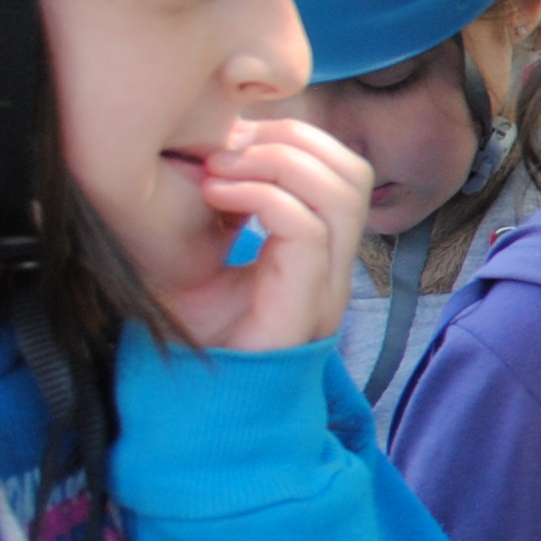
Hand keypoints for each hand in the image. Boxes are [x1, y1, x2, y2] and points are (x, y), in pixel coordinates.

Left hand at [172, 116, 366, 352]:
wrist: (189, 403)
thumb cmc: (190, 330)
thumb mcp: (206, 252)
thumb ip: (227, 203)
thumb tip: (218, 142)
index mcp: (320, 252)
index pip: (344, 170)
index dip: (296, 137)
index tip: (233, 137)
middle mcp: (335, 268)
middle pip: (352, 173)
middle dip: (290, 141)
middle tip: (225, 148)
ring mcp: (325, 289)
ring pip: (339, 193)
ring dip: (275, 163)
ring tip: (218, 170)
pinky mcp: (303, 307)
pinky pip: (306, 230)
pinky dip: (262, 196)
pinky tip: (216, 195)